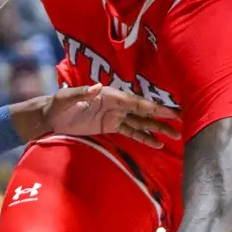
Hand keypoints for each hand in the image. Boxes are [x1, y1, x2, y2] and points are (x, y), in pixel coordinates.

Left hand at [41, 84, 180, 148]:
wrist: (50, 117)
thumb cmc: (57, 104)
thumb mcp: (67, 97)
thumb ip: (82, 93)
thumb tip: (97, 87)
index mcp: (108, 95)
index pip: (134, 102)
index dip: (152, 107)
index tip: (168, 111)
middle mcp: (116, 104)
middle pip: (143, 111)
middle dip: (162, 117)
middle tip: (181, 122)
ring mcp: (115, 116)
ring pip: (141, 123)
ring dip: (157, 128)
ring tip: (174, 136)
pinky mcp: (111, 126)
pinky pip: (132, 132)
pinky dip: (144, 137)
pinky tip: (157, 143)